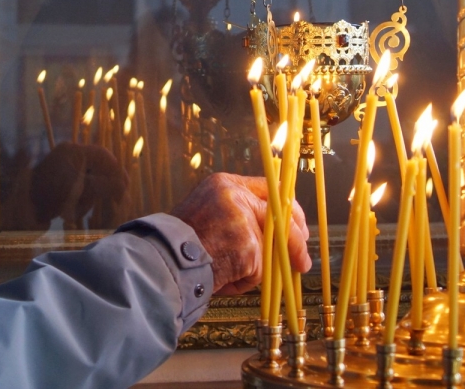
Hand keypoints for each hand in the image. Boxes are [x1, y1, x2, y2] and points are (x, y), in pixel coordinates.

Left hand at [30, 143, 127, 226]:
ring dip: (88, 198)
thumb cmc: (50, 194)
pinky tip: (69, 212)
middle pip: (98, 170)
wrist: (21, 209)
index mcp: (74, 152)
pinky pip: (78, 191)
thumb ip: (103, 185)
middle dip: (101, 188)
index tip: (126, 186)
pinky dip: (79, 202)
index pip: (103, 156)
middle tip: (114, 202)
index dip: (117, 170)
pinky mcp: (59, 185)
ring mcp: (64, 171)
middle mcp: (69, 158)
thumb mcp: (79, 190)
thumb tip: (123, 185)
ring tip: (76, 210)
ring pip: (89, 182)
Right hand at [171, 172, 310, 294]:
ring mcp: (241, 219)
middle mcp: (234, 195)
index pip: (269, 188)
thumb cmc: (182, 246)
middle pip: (281, 216)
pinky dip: (244, 280)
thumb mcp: (209, 216)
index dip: (287, 209)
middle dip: (295, 242)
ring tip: (230, 274)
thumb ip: (240, 215)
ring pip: (270, 248)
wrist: (162, 262)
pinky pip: (258, 269)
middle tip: (303, 261)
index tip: (298, 225)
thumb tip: (281, 233)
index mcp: (224, 183)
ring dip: (258, 269)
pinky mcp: (246, 245)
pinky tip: (223, 278)